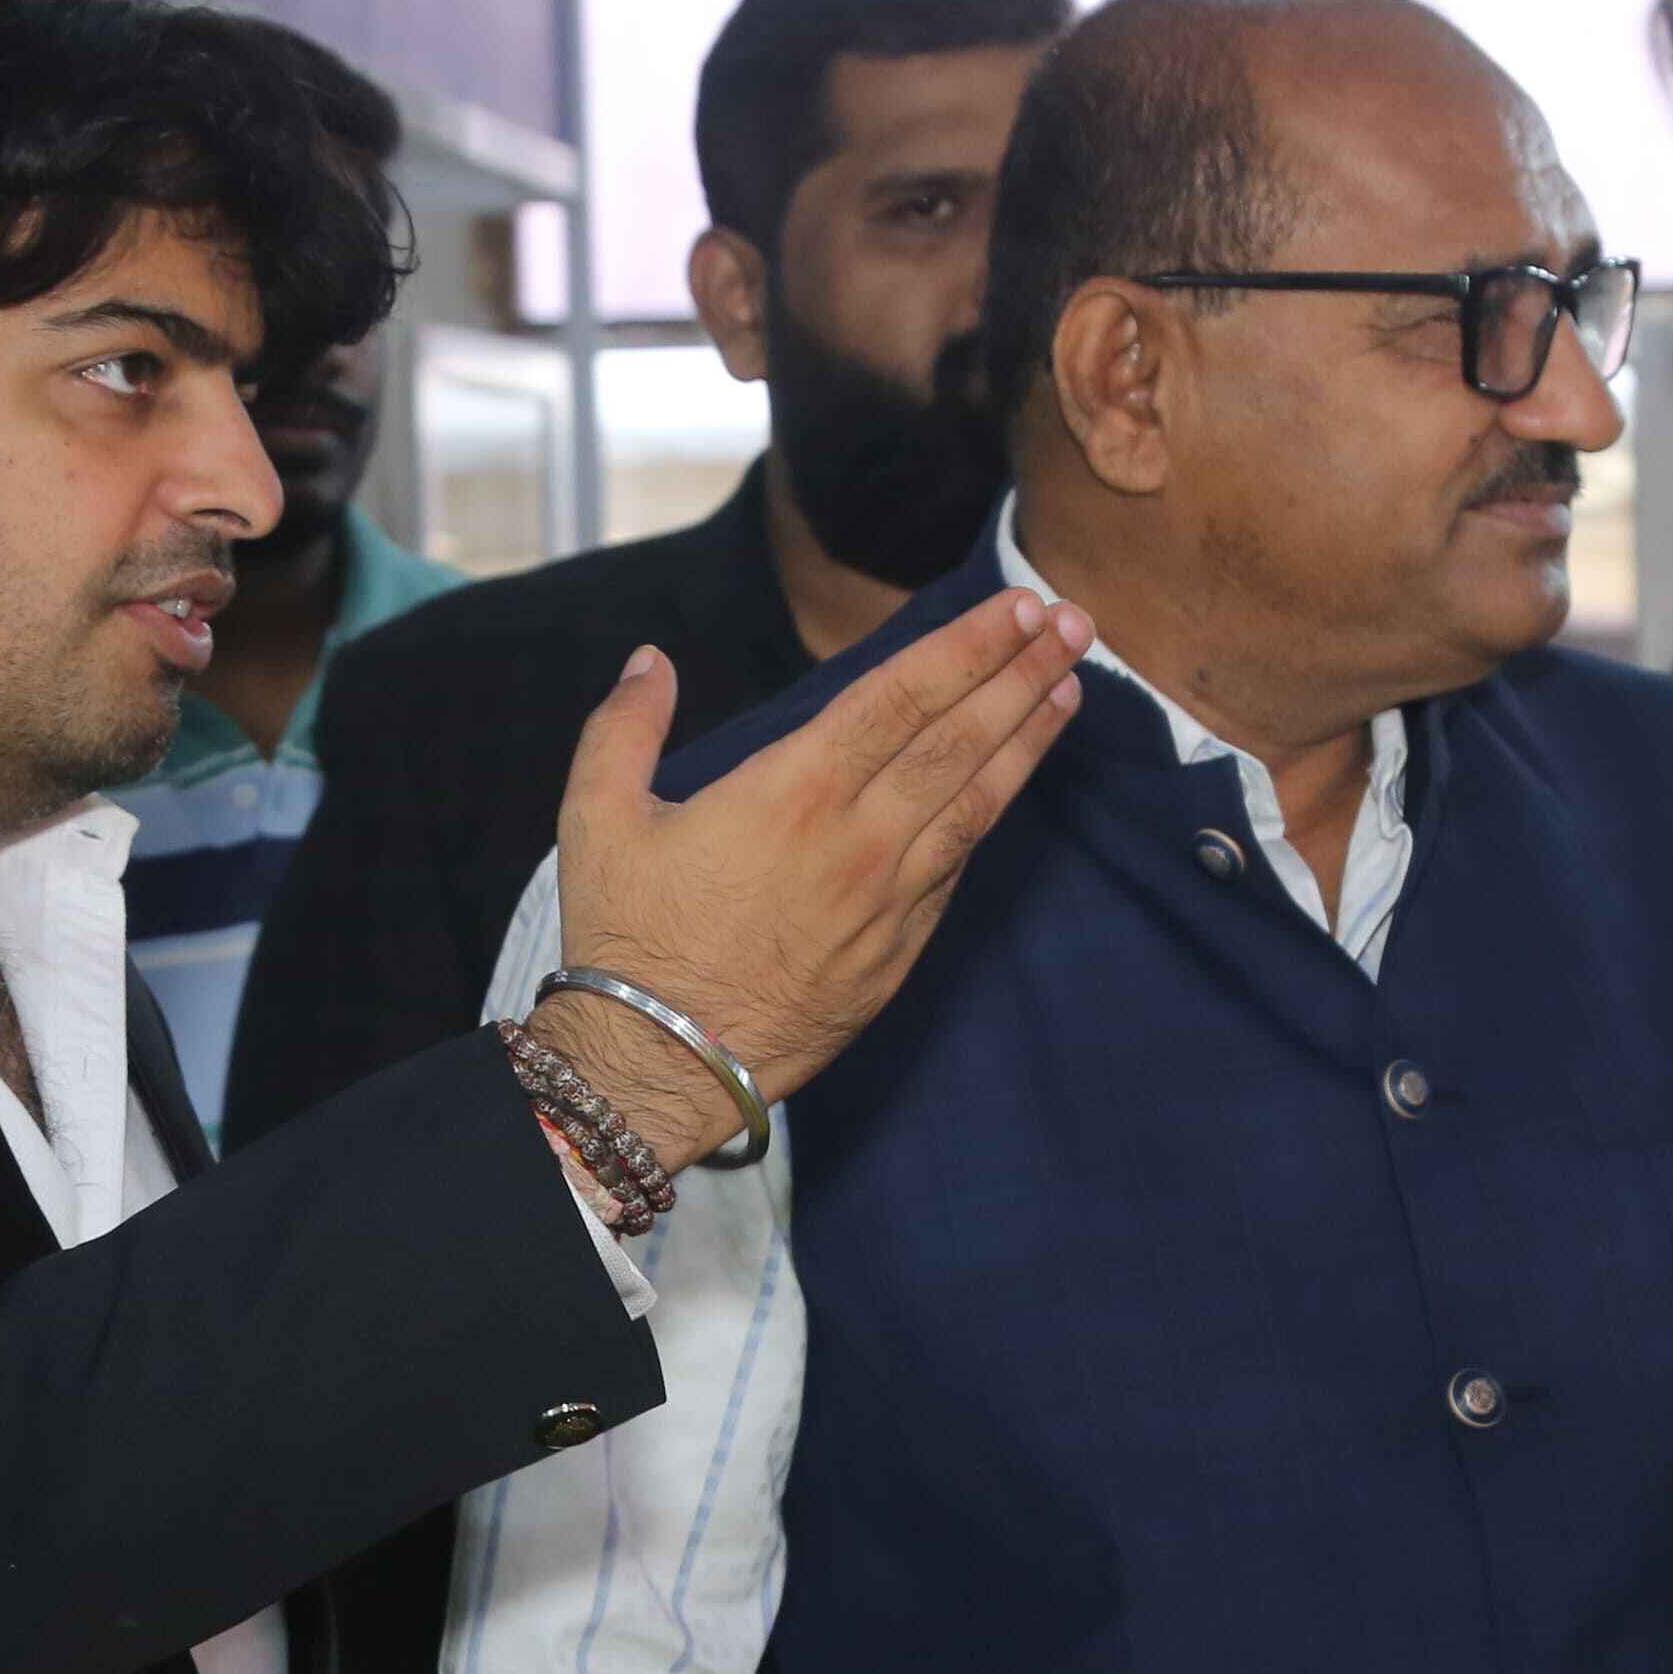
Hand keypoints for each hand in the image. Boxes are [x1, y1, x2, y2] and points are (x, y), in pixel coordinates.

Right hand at [538, 593, 1092, 1162]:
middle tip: (1076, 624)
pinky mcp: (896, 954)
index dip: (970, 646)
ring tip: (1070, 689)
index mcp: (793, 790)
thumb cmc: (628, 941)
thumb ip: (624, 727)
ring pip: (976, 804)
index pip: (904, 697)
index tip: (1021, 607)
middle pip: (960, 740)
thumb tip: (650, 662)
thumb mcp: (596, 819)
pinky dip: (988, 817)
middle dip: (1022, 674)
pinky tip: (1009, 785)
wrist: (662, 1066)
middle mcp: (858, 838)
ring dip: (1027, 740)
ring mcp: (888, 900)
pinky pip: (953, 870)